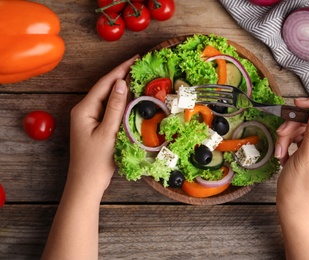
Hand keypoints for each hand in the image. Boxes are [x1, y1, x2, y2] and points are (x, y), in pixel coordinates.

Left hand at [67, 55, 138, 196]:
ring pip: (107, 98)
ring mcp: (89, 118)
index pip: (105, 83)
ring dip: (121, 87)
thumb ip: (115, 107)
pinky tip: (130, 98)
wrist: (86, 183)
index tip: (136, 59)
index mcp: (84, 109)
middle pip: (105, 88)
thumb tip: (121, 83)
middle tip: (139, 65)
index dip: (120, 69)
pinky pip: (109, 108)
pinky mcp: (95, 126)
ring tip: (137, 76)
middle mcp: (84, 110)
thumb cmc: (96, 161)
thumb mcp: (108, 132)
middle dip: (121, 75)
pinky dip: (120, 101)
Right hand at [275, 98, 308, 213]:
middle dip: (296, 125)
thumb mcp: (306, 158)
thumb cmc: (300, 189)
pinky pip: (300, 135)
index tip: (299, 104)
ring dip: (288, 135)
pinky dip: (288, 141)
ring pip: (306, 127)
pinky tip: (283, 154)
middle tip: (281, 132)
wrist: (292, 207)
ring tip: (280, 151)